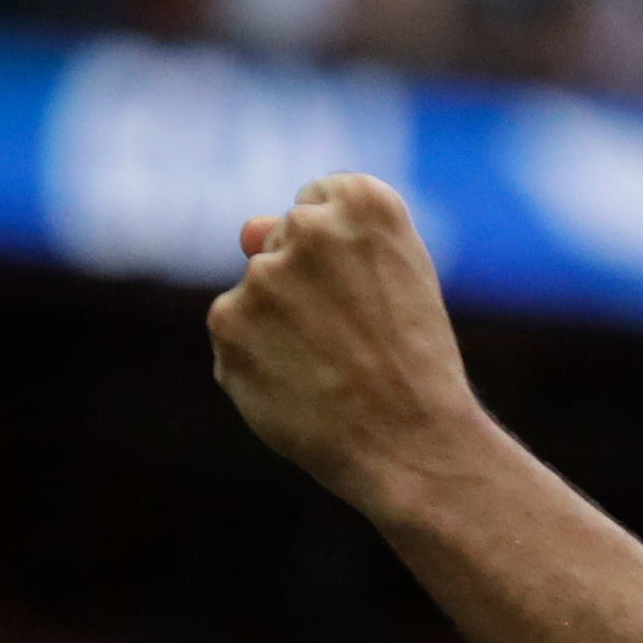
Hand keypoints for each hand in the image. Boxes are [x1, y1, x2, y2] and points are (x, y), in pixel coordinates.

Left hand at [204, 174, 491, 514]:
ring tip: (332, 368)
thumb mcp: (398, 283)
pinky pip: (233, 333)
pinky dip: (257, 361)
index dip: (343, 252)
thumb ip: (329, 241)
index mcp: (366, 202)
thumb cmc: (415, 363)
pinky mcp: (227, 322)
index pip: (320, 198)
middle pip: (282, 240)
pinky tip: (300, 387)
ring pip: (257, 290)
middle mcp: (311, 227)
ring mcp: (264, 276)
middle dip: (306, 282)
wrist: (415, 444)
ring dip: (281, 325)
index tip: (370, 291)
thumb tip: (245, 230)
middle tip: (357, 338)